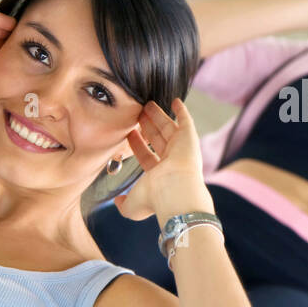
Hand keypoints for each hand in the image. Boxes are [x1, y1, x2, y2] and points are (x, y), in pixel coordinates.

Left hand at [113, 98, 210, 221]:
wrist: (175, 191)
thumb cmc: (155, 198)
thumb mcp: (133, 205)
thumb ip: (124, 204)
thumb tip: (118, 202)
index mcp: (160, 176)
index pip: (146, 155)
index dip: (137, 145)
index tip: (129, 133)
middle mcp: (172, 162)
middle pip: (157, 139)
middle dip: (147, 126)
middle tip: (138, 114)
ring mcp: (181, 149)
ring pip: (168, 128)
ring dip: (159, 116)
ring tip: (148, 104)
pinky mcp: (189, 138)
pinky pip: (186, 121)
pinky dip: (182, 111)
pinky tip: (175, 100)